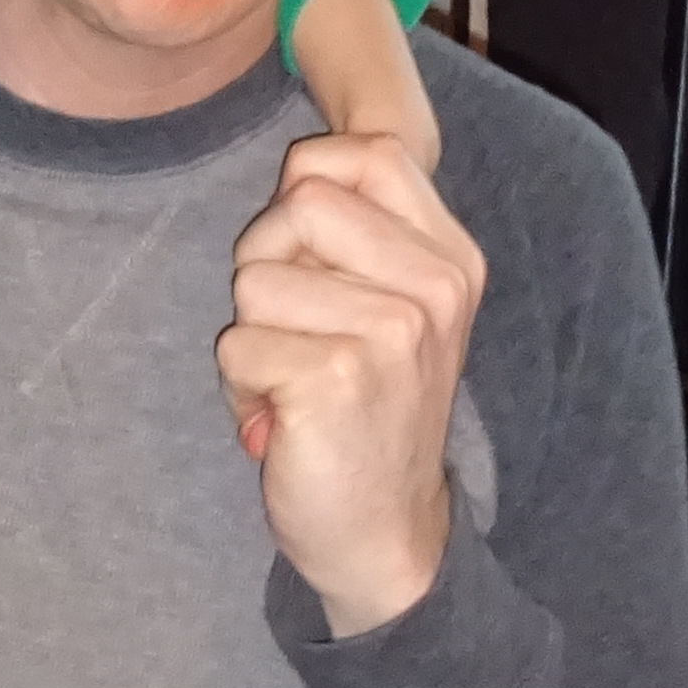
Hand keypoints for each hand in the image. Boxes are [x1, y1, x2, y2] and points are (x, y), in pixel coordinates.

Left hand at [217, 130, 485, 637]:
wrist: (384, 533)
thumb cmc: (366, 417)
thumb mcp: (387, 310)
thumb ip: (354, 234)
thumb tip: (295, 170)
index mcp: (452, 259)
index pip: (364, 154)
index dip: (307, 192)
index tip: (315, 266)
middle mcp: (435, 286)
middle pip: (298, 204)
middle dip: (266, 266)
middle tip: (296, 336)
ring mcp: (392, 330)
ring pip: (254, 280)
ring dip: (249, 340)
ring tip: (293, 387)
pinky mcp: (338, 376)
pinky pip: (236, 344)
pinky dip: (240, 388)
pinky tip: (282, 422)